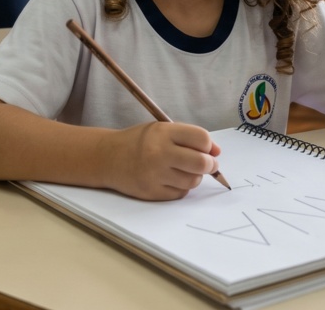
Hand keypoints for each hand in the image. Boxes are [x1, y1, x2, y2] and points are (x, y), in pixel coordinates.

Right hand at [101, 122, 221, 200]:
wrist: (108, 158)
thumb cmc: (138, 142)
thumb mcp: (161, 130)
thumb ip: (188, 137)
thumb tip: (217, 152)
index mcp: (163, 132)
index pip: (201, 138)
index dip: (209, 146)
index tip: (207, 150)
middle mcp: (159, 152)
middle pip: (201, 162)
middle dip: (211, 165)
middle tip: (208, 165)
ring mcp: (155, 174)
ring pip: (193, 181)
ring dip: (195, 177)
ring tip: (185, 170)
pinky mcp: (151, 192)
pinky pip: (180, 193)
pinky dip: (181, 187)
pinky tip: (171, 179)